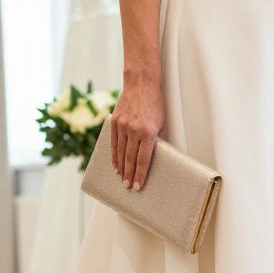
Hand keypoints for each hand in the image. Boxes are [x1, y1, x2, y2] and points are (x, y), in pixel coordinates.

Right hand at [111, 73, 165, 190]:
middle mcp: (134, 130)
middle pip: (130, 158)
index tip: (139, 186)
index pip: (143, 159)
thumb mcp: (160, 123)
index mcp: (148, 132)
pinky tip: (115, 165)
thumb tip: (152, 157)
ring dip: (121, 167)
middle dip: (130, 175)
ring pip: (121, 152)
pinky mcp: (114, 121)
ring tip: (122, 179)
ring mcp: (122, 125)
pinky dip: (114, 155)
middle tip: (128, 187)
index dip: (140, 174)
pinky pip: (113, 142)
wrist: (141, 83)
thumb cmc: (155, 104)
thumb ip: (155, 140)